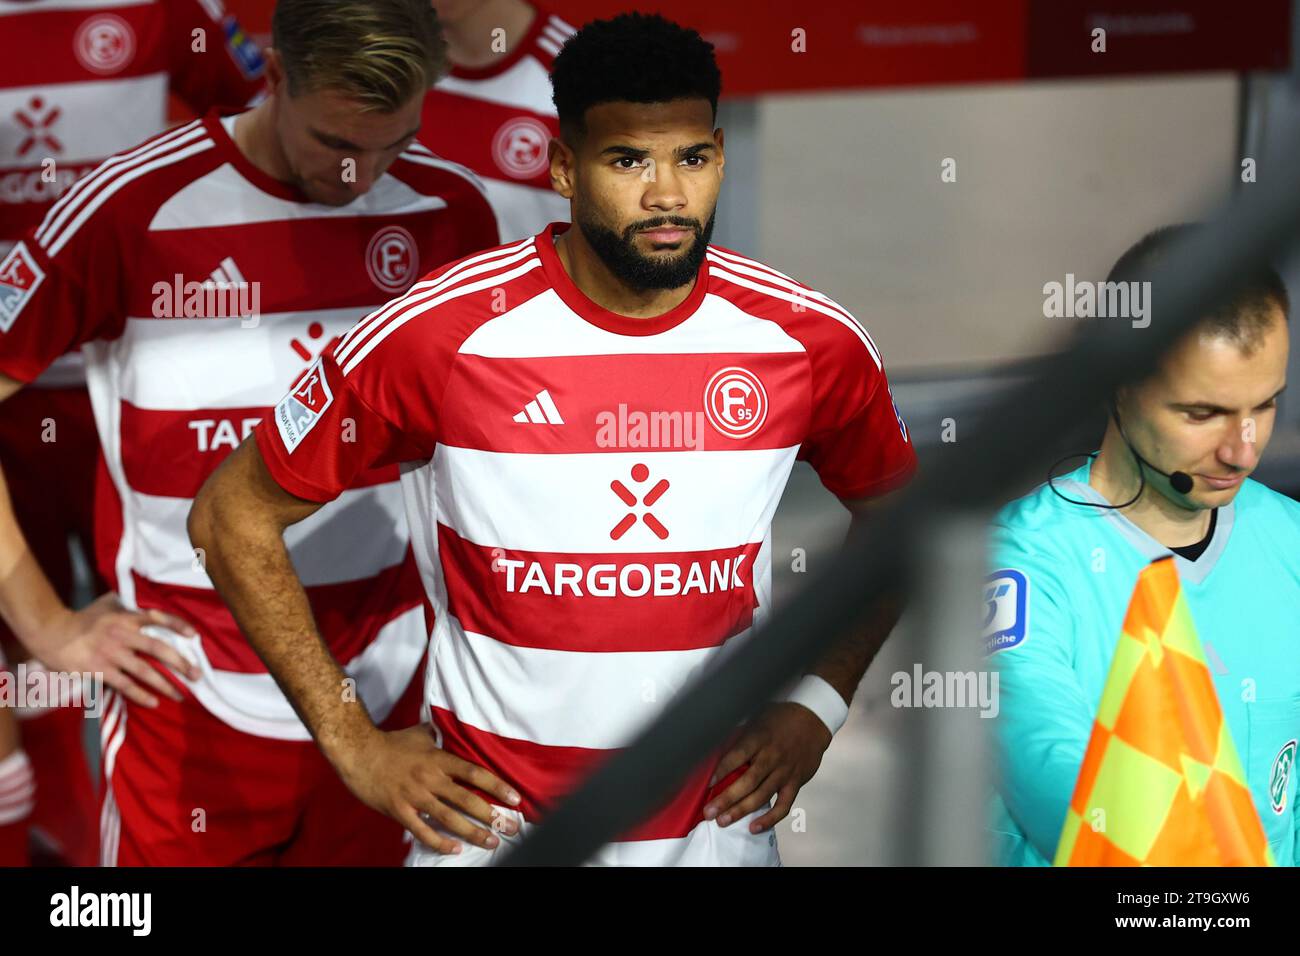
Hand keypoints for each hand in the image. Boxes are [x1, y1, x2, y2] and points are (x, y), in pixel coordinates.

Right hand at [34, 594, 200, 706]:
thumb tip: (140, 597)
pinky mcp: (99, 670)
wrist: (52, 634)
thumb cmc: (82, 619)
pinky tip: (154, 702)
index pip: (158, 619)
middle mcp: (122, 634)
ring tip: (181, 695)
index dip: (178, 626)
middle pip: (158, 648)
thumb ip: (125, 602)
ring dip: (165, 684)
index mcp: (126, 617)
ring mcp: (111, 653)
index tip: (194, 635)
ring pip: (145, 671)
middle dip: (180, 663)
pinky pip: (125, 685)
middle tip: (196, 675)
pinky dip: (141, 695)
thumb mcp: (105, 604)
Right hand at [337, 724, 523, 854]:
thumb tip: (450, 727)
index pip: (474, 773)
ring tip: (491, 841)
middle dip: (492, 815)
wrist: (358, 753)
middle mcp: (430, 778)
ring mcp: (415, 795)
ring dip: (472, 832)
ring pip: (449, 817)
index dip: (497, 786)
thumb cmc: (391, 742)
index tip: (515, 798)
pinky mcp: (400, 810)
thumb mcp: (419, 733)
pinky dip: (440, 841)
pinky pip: (423, 830)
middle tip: (511, 827)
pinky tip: (455, 848)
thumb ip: (437, 734)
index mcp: (438, 758)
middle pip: (467, 799)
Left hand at [704, 702, 832, 832]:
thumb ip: (740, 737)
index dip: (721, 771)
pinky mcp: (796, 782)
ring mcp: (785, 771)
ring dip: (741, 811)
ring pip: (761, 796)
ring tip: (723, 821)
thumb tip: (714, 752)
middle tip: (709, 813)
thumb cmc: (779, 717)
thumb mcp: (757, 718)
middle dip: (726, 799)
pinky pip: (783, 805)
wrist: (813, 719)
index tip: (707, 785)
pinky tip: (754, 827)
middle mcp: (772, 756)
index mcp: (759, 738)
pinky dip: (769, 819)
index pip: (737, 756)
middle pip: (747, 782)